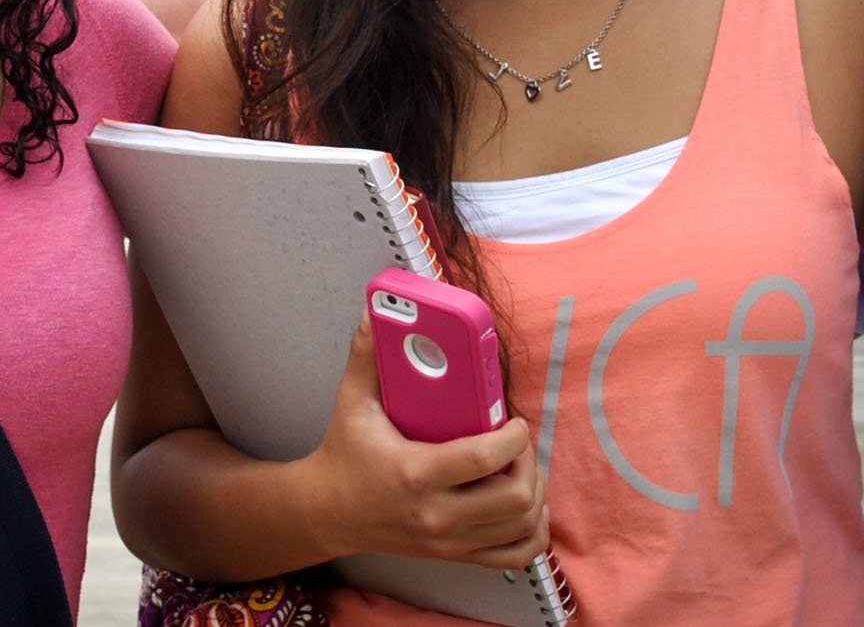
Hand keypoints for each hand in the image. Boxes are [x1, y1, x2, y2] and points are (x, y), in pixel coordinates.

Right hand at [302, 321, 548, 569]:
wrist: (327, 511)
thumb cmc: (345, 453)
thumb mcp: (352, 400)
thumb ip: (366, 353)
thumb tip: (375, 308)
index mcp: (414, 473)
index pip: (484, 460)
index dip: (513, 437)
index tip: (514, 419)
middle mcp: (435, 514)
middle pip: (514, 499)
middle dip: (529, 463)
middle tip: (518, 441)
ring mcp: (447, 540)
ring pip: (521, 526)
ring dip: (535, 493)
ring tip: (524, 467)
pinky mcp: (454, 554)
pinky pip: (514, 555)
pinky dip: (532, 532)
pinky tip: (529, 507)